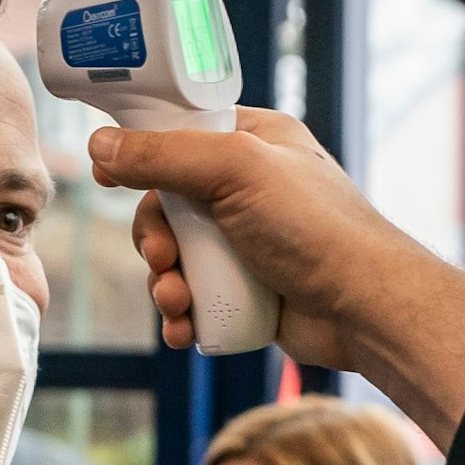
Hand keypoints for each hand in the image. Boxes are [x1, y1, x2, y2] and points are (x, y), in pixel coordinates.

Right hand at [89, 107, 421, 370]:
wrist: (364, 309)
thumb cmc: (314, 227)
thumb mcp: (235, 170)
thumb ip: (164, 155)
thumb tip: (100, 144)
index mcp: (255, 141)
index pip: (180, 135)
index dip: (141, 155)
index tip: (106, 175)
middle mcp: (252, 187)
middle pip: (169, 203)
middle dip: (154, 238)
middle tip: (163, 259)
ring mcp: (250, 241)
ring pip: (178, 255)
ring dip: (164, 283)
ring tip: (177, 303)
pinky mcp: (250, 290)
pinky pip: (197, 296)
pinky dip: (182, 314)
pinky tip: (184, 329)